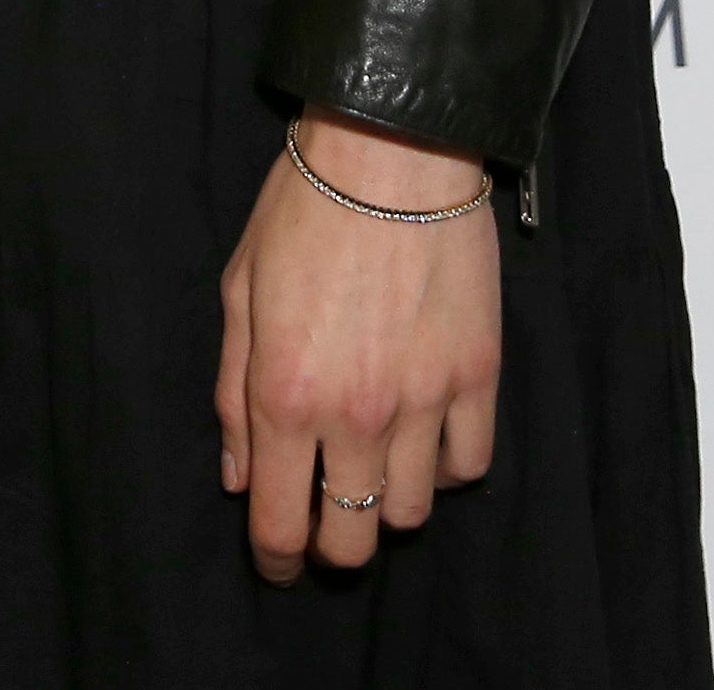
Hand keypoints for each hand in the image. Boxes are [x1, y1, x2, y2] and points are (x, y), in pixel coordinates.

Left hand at [216, 113, 504, 580]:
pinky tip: (424, 435)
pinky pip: (470, 466)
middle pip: (353, 539)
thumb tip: (240, 476)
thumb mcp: (240, 295)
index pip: (282, 525)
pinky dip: (445, 466)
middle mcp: (357, 415)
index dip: (277, 559)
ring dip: (388, 502)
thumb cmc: (302, 213)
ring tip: (374, 463)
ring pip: (414, 513)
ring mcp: (425, 401)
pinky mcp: (480, 378)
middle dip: (332, 542)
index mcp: (285, 397)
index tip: (278, 560)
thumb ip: (233, 396)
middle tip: (325, 517)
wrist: (393, 154)